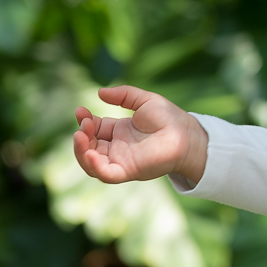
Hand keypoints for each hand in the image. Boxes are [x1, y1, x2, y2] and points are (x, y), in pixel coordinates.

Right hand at [72, 85, 207, 184]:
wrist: (186, 133)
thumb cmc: (169, 117)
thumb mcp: (144, 100)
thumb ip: (123, 95)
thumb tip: (100, 92)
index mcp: (120, 131)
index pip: (94, 129)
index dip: (84, 121)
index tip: (80, 110)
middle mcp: (118, 148)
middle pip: (89, 146)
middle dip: (81, 134)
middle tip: (84, 122)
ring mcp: (121, 161)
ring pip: (91, 163)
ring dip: (81, 151)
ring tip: (80, 135)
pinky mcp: (128, 171)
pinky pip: (105, 174)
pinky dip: (94, 166)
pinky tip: (90, 153)